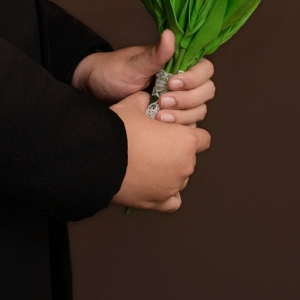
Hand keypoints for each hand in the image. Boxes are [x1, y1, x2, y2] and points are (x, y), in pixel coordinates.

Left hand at [74, 29, 215, 124]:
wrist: (94, 91)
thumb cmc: (112, 72)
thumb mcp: (132, 65)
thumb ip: (154, 55)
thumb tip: (170, 35)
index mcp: (178, 63)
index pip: (205, 69)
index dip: (193, 78)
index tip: (171, 83)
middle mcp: (183, 81)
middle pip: (206, 91)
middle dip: (188, 99)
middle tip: (162, 102)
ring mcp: (179, 100)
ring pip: (199, 110)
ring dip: (183, 115)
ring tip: (158, 116)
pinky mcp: (171, 117)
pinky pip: (187, 124)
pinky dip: (178, 127)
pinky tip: (160, 126)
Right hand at [112, 96, 210, 210]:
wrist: (96, 158)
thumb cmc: (117, 132)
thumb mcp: (131, 106)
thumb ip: (143, 101)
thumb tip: (143, 98)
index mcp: (185, 141)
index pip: (203, 139)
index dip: (189, 134)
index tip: (175, 133)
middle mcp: (185, 165)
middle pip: (189, 159)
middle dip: (175, 153)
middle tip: (153, 146)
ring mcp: (172, 186)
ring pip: (179, 179)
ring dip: (168, 172)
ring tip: (146, 165)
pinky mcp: (158, 202)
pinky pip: (171, 201)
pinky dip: (165, 195)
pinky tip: (154, 186)